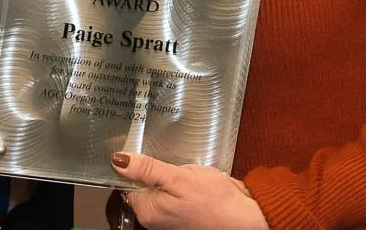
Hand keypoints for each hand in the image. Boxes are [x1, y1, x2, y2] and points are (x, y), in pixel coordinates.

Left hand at [110, 151, 267, 229]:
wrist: (247, 217)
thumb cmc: (216, 202)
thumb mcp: (178, 178)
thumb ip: (147, 169)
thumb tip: (118, 160)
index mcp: (148, 211)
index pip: (126, 183)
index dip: (132, 163)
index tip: (140, 147)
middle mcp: (156, 217)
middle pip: (142, 183)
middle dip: (153, 167)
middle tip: (168, 156)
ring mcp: (171, 214)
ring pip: (159, 184)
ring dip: (168, 171)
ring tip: (183, 167)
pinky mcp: (185, 208)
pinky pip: (174, 188)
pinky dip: (180, 178)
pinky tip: (191, 174)